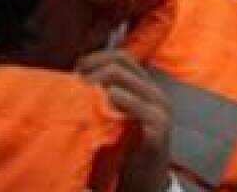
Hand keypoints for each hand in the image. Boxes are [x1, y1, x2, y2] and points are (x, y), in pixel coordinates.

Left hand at [77, 51, 171, 191]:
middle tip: (76, 88)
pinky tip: (102, 112)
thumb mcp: (114, 114)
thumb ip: (103, 93)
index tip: (77, 72)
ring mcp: (160, 111)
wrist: (146, 182)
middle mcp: (156, 94)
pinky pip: (136, 108)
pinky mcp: (159, 131)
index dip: (94, 59)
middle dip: (91, 72)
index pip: (121, 57)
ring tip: (83, 99)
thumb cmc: (124, 145)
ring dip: (95, 86)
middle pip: (118, 65)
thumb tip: (76, 74)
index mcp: (146, 87)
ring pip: (122, 81)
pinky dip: (114, 103)